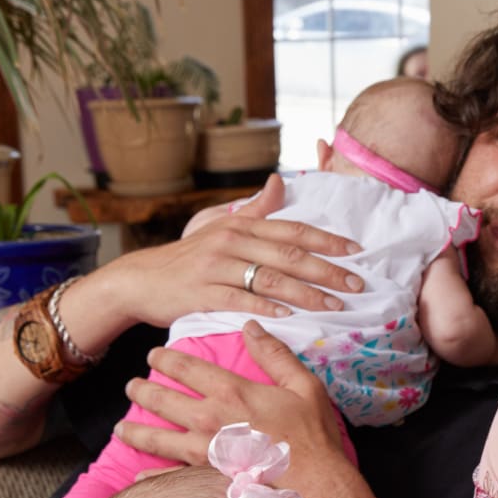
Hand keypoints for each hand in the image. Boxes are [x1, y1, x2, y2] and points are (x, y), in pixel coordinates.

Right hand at [96, 174, 364, 328]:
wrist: (140, 280)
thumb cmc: (188, 256)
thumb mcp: (220, 225)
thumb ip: (255, 208)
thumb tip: (280, 181)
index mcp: (242, 226)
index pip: (293, 231)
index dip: (327, 240)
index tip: (357, 251)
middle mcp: (232, 242)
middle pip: (290, 256)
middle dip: (328, 270)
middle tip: (357, 283)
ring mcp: (216, 267)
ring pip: (271, 279)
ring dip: (307, 293)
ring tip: (334, 305)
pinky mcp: (202, 293)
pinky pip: (240, 300)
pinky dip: (267, 307)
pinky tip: (290, 316)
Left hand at [117, 321, 342, 468]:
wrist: (316, 485)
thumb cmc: (313, 435)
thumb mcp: (304, 385)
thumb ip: (274, 354)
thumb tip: (250, 326)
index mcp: (232, 392)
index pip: (188, 368)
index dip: (167, 359)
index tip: (153, 355)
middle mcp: (210, 420)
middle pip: (165, 401)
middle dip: (143, 391)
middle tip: (130, 387)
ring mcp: (205, 452)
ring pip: (158, 439)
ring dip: (136, 432)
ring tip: (120, 429)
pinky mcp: (207, 479)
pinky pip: (172, 477)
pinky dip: (153, 477)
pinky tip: (140, 476)